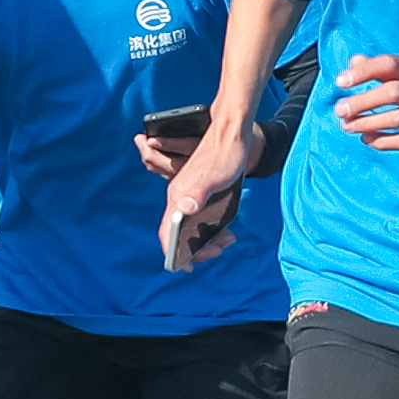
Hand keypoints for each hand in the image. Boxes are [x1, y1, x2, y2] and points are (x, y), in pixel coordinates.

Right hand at [157, 119, 258, 273]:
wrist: (231, 131)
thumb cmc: (225, 153)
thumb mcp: (215, 176)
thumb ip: (197, 192)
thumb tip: (182, 210)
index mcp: (178, 196)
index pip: (167, 232)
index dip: (173, 253)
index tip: (187, 266)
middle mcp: (179, 198)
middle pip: (179, 234)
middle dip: (197, 248)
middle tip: (219, 249)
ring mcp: (188, 196)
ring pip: (190, 228)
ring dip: (206, 240)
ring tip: (227, 240)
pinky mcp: (198, 193)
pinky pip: (200, 219)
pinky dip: (212, 229)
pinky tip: (227, 230)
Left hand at [330, 53, 398, 155]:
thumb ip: (381, 69)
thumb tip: (353, 62)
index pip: (388, 65)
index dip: (363, 72)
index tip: (340, 82)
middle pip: (392, 92)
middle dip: (363, 101)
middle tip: (339, 110)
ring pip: (396, 119)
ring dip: (367, 123)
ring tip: (347, 126)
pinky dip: (382, 141)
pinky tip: (366, 139)